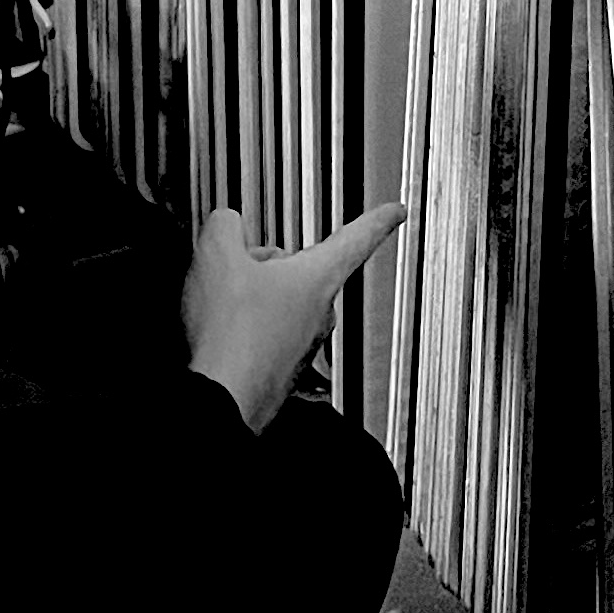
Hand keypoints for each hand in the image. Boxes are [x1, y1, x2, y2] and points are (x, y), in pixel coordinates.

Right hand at [183, 202, 406, 431]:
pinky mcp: (279, 373)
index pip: (357, 239)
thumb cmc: (231, 334)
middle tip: (234, 270)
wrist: (220, 399)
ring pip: (276, 304)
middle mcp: (319, 315)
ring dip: (248, 301)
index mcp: (317, 278)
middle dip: (266, 265)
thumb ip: (226, 225)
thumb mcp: (217, 255)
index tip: (396, 213)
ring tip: (220, 311)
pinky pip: (260, 337)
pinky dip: (240, 332)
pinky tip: (218, 336)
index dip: (377, 220)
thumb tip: (227, 225)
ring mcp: (300, 347)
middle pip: (297, 271)